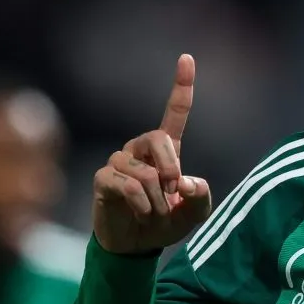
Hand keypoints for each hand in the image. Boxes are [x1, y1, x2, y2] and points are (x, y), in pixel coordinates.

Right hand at [92, 54, 211, 254]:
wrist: (138, 245)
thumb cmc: (167, 222)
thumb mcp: (195, 212)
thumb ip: (200, 196)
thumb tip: (184, 182)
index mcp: (166, 149)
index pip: (174, 112)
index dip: (181, 86)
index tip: (187, 58)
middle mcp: (140, 149)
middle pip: (159, 138)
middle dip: (171, 167)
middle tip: (173, 192)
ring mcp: (119, 162)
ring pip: (145, 172)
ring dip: (158, 199)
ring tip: (155, 212)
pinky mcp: (103, 179)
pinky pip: (128, 186)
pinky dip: (143, 205)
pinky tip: (142, 213)